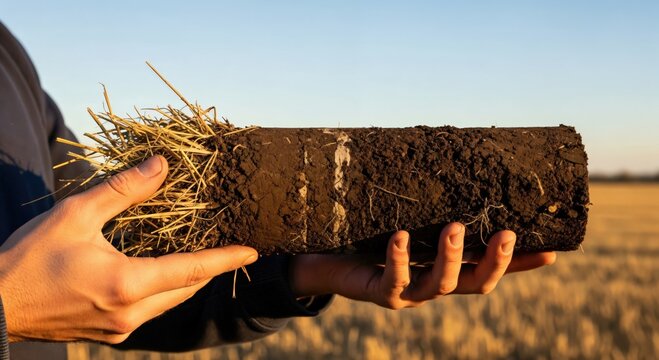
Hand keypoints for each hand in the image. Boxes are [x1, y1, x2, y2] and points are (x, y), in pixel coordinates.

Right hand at [0, 156, 257, 342]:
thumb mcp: (76, 214)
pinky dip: (163, 291)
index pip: (192, 270)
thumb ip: (124, 190)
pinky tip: (159, 273)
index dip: (225, 259)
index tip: (251, 251)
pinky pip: (150, 311)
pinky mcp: (109, 334)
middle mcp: (130, 313)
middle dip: (208, 268)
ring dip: (186, 280)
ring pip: (169, 303)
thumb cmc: (30, 257)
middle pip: (186, 289)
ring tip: (199, 255)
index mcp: (127, 283)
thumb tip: (161, 165)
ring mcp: (120, 329)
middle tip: (226, 247)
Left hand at [290, 223, 554, 308]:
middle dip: (496, 262)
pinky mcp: (382, 293)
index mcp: (448, 265)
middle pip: (477, 283)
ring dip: (450, 257)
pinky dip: (399, 258)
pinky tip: (401, 236)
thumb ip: (431, 198)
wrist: (330, 258)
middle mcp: (435, 282)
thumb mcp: (408, 214)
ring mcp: (410, 292)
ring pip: (441, 284)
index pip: (492, 267)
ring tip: (454, 228)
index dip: (522, 264)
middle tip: (508, 235)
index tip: (554, 251)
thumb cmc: (372, 232)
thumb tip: (455, 151)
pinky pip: (394, 280)